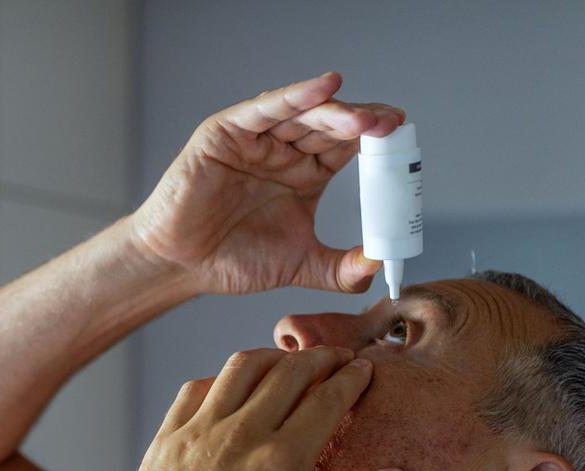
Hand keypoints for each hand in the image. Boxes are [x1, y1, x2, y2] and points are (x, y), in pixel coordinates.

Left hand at [99, 346, 410, 470]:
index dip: (351, 379)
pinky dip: (222, 377)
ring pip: (240, 368)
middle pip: (288, 373)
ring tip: (289, 362)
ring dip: (272, 358)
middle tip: (336, 357)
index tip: (364, 369)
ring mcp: (197, 433)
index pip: (326, 400)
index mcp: (279, 463)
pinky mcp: (166, 440)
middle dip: (319, 358)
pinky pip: (196, 388)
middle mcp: (239, 436)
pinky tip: (232, 386)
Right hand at [128, 72, 405, 295]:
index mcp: (306, 174)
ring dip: (337, 112)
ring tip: (365, 120)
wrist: (182, 266)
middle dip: (363, 123)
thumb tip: (379, 265)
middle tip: (391, 125)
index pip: (348, 147)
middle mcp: (284, 150)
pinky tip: (326, 88)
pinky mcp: (227, 132)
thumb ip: (340, 268)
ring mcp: (257, 139)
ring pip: (303, 114)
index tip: (403, 142)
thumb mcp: (300, 265)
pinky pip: (265, 108)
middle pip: (331, 125)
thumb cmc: (232, 260)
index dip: (375, 141)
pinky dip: (295, 95)